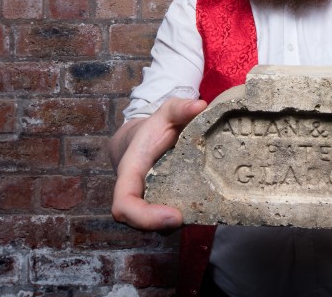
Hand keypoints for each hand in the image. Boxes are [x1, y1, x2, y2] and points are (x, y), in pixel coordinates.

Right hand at [109, 98, 206, 231]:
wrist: (146, 139)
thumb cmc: (155, 128)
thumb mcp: (166, 113)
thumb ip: (180, 107)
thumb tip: (200, 106)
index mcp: (131, 172)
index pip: (124, 205)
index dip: (144, 217)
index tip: (175, 215)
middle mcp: (137, 193)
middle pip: (141, 223)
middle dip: (165, 225)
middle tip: (193, 216)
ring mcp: (149, 203)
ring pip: (158, 225)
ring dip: (179, 222)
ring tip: (205, 208)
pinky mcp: (163, 206)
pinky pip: (171, 220)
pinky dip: (187, 216)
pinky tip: (208, 206)